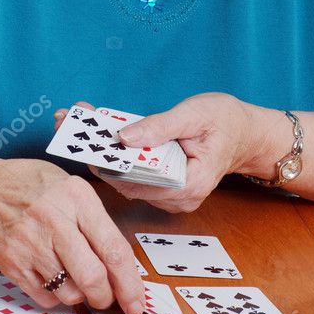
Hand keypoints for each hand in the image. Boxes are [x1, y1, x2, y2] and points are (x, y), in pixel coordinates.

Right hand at [0, 132, 145, 313]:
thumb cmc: (29, 186)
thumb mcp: (70, 186)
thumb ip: (95, 218)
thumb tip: (122, 262)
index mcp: (77, 198)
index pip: (113, 248)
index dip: (130, 282)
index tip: (137, 301)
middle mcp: (55, 222)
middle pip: (93, 277)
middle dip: (107, 297)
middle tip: (109, 298)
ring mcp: (31, 246)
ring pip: (70, 293)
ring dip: (81, 296)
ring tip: (77, 280)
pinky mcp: (13, 266)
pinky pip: (45, 298)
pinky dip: (56, 297)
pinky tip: (54, 279)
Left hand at [53, 93, 255, 213]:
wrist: (247, 134)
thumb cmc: (226, 121)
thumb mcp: (194, 115)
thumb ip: (160, 127)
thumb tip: (123, 137)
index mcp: (188, 185)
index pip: (137, 179)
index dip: (108, 160)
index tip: (83, 140)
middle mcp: (177, 198)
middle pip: (126, 179)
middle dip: (95, 151)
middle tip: (66, 123)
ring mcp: (171, 196)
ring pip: (126, 177)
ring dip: (102, 151)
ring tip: (76, 123)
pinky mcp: (164, 188)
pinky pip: (135, 174)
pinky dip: (117, 155)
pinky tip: (98, 134)